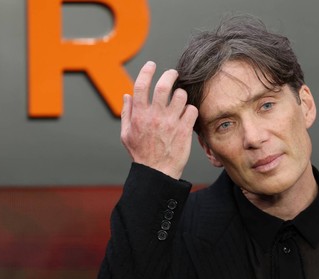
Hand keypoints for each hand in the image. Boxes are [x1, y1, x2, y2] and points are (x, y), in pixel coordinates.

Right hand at [120, 61, 198, 178]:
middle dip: (170, 74)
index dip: (147, 71)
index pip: (141, 85)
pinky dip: (191, 109)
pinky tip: (187, 114)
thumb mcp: (126, 134)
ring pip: (180, 96)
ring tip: (180, 99)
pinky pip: (192, 110)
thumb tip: (127, 96)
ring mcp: (171, 123)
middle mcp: (155, 116)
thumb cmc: (141, 154)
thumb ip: (127, 113)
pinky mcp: (184, 131)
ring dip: (181, 94)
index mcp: (139, 115)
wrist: (157, 172)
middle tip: (174, 73)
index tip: (152, 65)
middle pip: (164, 85)